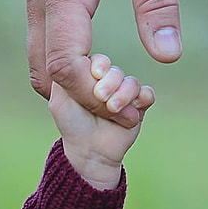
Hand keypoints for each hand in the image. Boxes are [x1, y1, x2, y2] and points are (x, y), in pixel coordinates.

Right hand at [27, 0, 180, 127]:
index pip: (66, 63)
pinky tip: (101, 75)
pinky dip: (68, 72)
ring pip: (41, 65)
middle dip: (83, 100)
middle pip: (46, 73)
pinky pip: (47, 49)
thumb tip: (167, 56)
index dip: (95, 96)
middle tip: (125, 110)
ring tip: (116, 95)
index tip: (130, 109)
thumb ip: (158, 1)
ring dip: (73, 89)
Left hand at [48, 54, 154, 190]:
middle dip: (111, 82)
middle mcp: (108, 84)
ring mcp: (125, 95)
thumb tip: (79, 56)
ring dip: (124, 94)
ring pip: (132, 82)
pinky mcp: (139, 107)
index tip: (95, 74)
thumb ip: (65, 75)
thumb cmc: (72, 124)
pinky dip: (143, 97)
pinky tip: (135, 107)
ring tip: (113, 108)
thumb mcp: (59, 98)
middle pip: (116, 71)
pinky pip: (147, 94)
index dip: (99, 65)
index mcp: (90, 78)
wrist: (90, 152)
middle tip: (101, 97)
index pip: (99, 61)